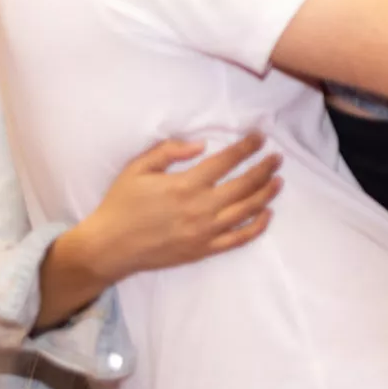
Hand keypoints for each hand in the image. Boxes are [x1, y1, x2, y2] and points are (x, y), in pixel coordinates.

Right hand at [62, 135, 282, 284]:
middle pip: (245, 185)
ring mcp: (205, 231)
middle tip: (277, 158)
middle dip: (265, 168)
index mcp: (185, 184)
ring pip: (247, 210)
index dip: (247, 147)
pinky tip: (267, 213)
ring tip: (278, 181)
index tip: (260, 138)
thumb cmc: (121, 204)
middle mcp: (200, 208)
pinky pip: (239, 238)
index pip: (226, 161)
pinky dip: (257, 226)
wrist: (109, 247)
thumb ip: (169, 151)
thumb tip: (201, 145)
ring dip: (266, 194)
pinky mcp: (204, 250)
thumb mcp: (137, 168)